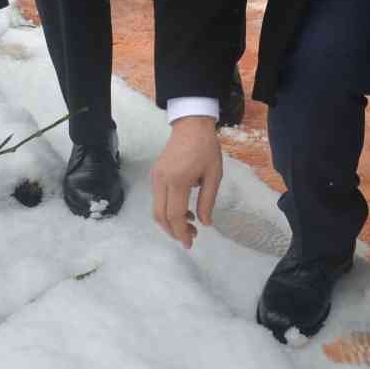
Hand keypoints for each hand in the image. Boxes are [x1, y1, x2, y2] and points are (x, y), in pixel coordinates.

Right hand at [149, 116, 222, 248]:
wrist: (191, 124)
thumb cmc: (206, 148)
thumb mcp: (214, 175)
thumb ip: (208, 200)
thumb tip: (205, 223)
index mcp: (177, 180)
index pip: (175, 215)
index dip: (182, 232)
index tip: (191, 243)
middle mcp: (162, 180)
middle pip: (160, 216)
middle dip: (173, 231)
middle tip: (190, 238)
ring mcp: (156, 177)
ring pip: (156, 209)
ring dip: (170, 222)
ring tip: (190, 225)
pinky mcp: (155, 174)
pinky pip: (158, 199)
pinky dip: (168, 210)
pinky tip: (184, 210)